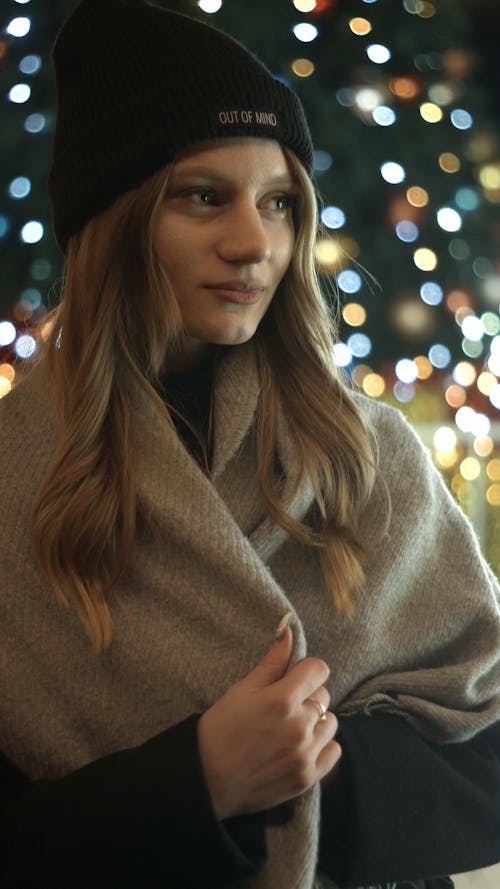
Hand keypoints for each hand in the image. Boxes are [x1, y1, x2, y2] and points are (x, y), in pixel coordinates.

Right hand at [197, 624, 340, 819]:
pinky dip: (322, 747)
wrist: (207, 780)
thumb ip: (272, 662)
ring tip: (292, 727)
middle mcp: (299, 726)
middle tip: (285, 706)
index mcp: (282, 699)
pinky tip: (301, 746)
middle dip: (308, 695)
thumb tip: (288, 629)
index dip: (306, 670)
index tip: (295, 677)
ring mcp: (305, 754)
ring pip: (331, 723)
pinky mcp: (307, 778)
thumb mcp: (242, 689)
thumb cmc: (220, 729)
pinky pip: (334, 752)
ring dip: (316, 721)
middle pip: (324, 695)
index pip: (319, 669)